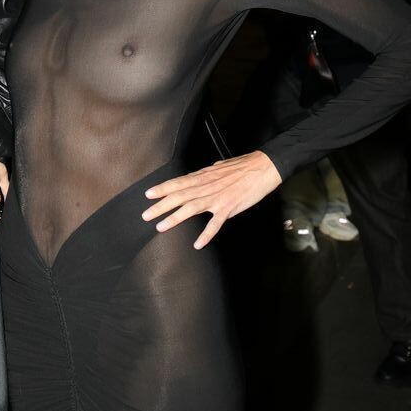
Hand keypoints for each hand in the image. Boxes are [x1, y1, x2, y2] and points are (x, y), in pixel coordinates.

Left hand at [141, 150, 281, 248]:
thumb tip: (201, 175)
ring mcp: (217, 198)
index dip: (162, 188)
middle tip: (146, 215)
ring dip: (175, 218)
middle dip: (161, 206)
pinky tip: (198, 244)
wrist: (263, 167)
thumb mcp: (220, 167)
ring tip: (161, 227)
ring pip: (191, 209)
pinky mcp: (229, 207)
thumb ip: (208, 174)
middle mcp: (207, 187)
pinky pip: (215, 224)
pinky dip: (206, 234)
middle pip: (179, 196)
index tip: (148, 194)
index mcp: (204, 176)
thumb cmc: (243, 166)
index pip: (178, 183)